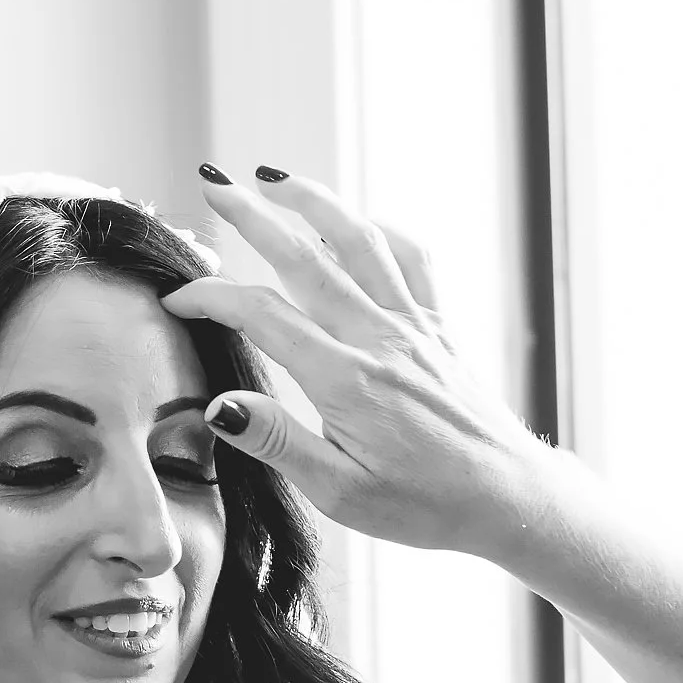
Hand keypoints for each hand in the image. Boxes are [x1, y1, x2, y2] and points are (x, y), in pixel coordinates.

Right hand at [163, 164, 557, 557]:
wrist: (506, 498)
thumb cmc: (423, 505)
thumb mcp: (340, 493)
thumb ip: (277, 443)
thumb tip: (220, 406)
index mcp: (346, 381)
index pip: (263, 315)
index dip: (212, 297)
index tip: (176, 297)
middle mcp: (380, 340)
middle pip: (307, 258)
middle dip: (254, 217)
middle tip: (214, 188)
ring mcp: (414, 327)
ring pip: (361, 241)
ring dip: (316, 201)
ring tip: (276, 177)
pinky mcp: (439, 328)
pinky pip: (413, 259)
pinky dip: (381, 230)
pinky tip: (358, 223)